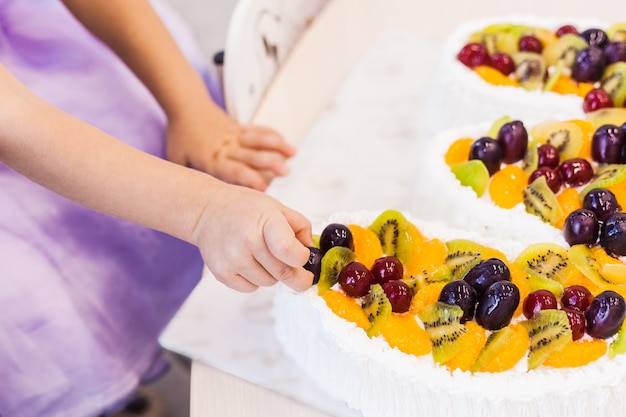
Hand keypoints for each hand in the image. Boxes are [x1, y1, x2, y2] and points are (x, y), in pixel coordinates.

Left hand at [165, 100, 295, 190]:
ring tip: (292, 154)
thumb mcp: (178, 160)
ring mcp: (235, 136)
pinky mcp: (240, 128)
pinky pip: (259, 130)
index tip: (263, 188)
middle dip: (270, 162)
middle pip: (252, 155)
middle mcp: (227, 147)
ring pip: (259, 140)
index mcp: (213, 159)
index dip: (249, 179)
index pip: (234, 170)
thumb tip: (197, 202)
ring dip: (277, 146)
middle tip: (285, 171)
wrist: (185, 106)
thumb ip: (190, 180)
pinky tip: (286, 144)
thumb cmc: (181, 136)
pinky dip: (273, 136)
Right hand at [192, 183, 313, 291]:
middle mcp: (248, 241)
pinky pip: (251, 288)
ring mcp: (233, 259)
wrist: (207, 211)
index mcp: (266, 221)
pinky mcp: (222, 273)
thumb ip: (300, 228)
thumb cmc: (245, 209)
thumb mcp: (277, 208)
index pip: (291, 253)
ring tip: (263, 257)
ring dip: (273, 275)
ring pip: (269, 283)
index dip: (303, 259)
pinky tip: (249, 262)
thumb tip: (312, 254)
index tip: (305, 258)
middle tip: (302, 277)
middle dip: (298, 277)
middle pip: (284, 273)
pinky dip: (255, 280)